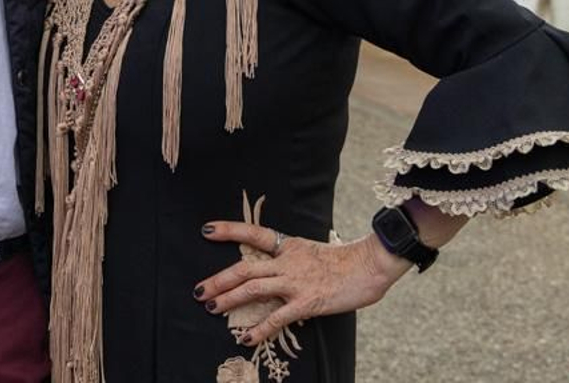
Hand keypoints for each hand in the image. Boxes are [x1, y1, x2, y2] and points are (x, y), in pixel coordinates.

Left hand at [195, 222, 410, 345]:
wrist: (370, 266)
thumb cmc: (345, 261)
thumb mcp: (311, 251)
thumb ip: (291, 258)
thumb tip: (274, 268)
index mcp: (288, 245)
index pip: (253, 233)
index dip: (229, 231)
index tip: (206, 230)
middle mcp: (287, 261)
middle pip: (244, 268)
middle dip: (218, 280)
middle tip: (198, 290)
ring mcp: (295, 282)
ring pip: (253, 289)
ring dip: (229, 299)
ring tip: (211, 307)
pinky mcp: (307, 302)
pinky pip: (277, 317)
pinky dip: (259, 328)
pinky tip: (245, 337)